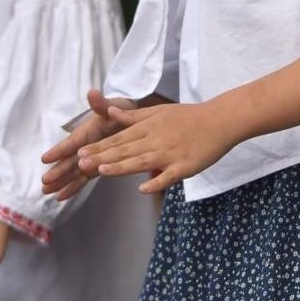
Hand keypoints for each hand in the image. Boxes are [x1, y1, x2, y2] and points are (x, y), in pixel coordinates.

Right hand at [41, 90, 136, 200]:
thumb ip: (102, 104)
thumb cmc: (120, 110)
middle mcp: (85, 146)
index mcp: (87, 131)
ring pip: (73, 171)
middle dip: (58, 171)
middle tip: (44, 182)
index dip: (59, 150)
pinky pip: (83, 178)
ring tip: (46, 192)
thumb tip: (93, 92)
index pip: (72, 142)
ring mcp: (89, 157)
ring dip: (60, 182)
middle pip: (69, 160)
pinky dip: (73, 187)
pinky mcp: (95, 165)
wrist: (130, 118)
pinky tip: (60, 197)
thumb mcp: (113, 106)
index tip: (45, 158)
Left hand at [81, 99, 241, 194]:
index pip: (119, 138)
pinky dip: (156, 182)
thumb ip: (134, 116)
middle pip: (126, 150)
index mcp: (149, 126)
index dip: (99, 147)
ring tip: (102, 171)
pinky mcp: (185, 166)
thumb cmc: (189, 116)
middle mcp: (156, 139)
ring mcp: (170, 153)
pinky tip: (143, 189)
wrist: (220, 120)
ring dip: (121, 167)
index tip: (79, 154)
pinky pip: (169, 176)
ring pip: (142, 161)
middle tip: (80, 164)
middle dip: (102, 158)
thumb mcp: (159, 111)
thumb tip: (110, 113)